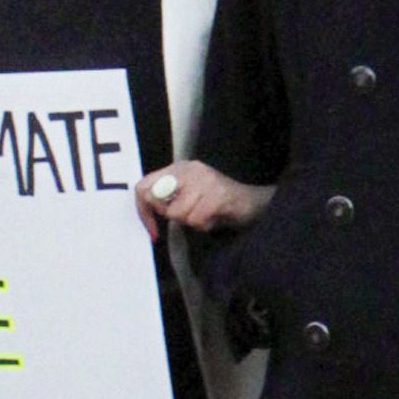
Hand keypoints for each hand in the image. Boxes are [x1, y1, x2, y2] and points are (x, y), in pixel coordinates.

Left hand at [136, 159, 268, 237]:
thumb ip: (168, 199)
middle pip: (157, 198)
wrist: (255, 204)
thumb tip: (147, 209)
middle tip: (190, 216)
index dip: (143, 211)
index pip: (144, 186)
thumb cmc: (219, 204)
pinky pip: (195, 219)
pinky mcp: (216, 195)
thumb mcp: (188, 197)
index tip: (152, 230)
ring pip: (177, 212)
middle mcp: (189, 169)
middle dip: (170, 215)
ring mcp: (204, 180)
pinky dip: (204, 226)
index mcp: (179, 168)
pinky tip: (214, 218)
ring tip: (207, 215)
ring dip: (191, 222)